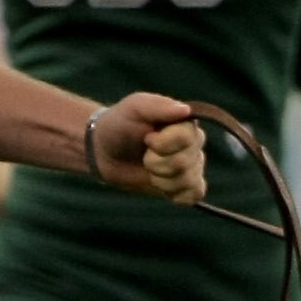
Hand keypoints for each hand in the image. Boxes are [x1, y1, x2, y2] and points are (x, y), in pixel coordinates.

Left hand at [90, 92, 207, 202]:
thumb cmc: (120, 124)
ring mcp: (192, 165)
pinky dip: (175, 193)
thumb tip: (186, 110)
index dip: (162, 144)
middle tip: (144, 155)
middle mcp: (194, 143)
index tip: (146, 138)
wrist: (106, 151)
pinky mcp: (186, 185)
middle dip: (156, 163)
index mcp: (186, 122)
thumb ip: (158, 105)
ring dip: (160, 179)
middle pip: (185, 162)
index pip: (187, 139)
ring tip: (149, 168)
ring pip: (188, 181)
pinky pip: (194, 195)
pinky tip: (160, 184)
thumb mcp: (134, 108)